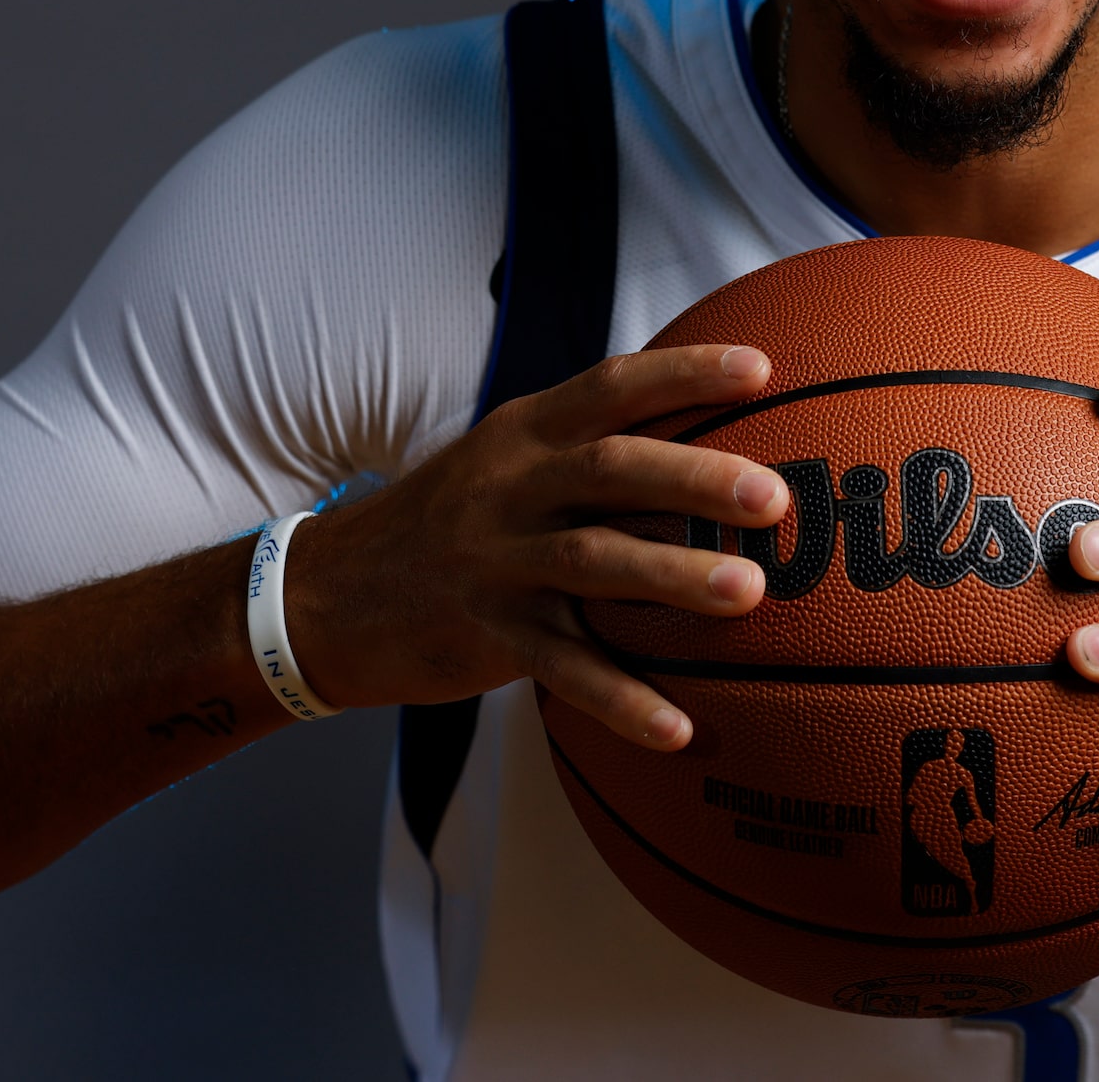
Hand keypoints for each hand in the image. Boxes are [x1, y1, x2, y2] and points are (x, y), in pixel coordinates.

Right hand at [288, 345, 788, 750]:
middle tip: (774, 497)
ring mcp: (496, 563)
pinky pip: (563, 668)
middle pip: (610, 470)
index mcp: (524, 434)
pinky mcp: (486, 635)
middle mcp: (511, 488)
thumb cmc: (449, 520)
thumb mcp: (503, 460)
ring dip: (673, 578)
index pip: (610, 386)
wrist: (325, 595)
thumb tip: (708, 434)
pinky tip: (680, 728)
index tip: (762, 370)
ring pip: (592, 562)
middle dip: (695, 478)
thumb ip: (586, 445)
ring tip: (748, 594)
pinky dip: (622, 699)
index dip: (685, 373)